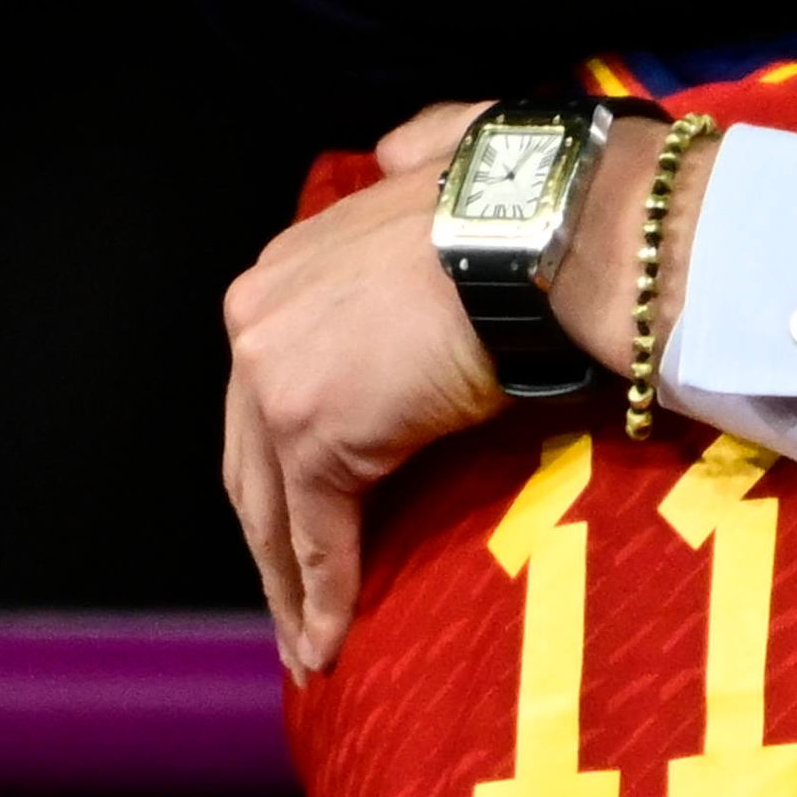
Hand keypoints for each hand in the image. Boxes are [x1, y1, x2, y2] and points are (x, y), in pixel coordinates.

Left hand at [221, 100, 501, 677]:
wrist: (544, 230)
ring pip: (272, 507)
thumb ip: (413, 158)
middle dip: (270, 534)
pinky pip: (319, 537)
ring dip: (287, 583)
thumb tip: (405, 154)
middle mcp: (257, 322)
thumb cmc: (521, 199)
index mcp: (283, 268)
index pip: (267, 385)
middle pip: (252, 455)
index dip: (282, 453)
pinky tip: (329, 643)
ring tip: (308, 642)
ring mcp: (276, 382)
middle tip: (290, 598)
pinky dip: (323, 597)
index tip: (302, 503)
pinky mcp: (317, 438)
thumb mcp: (447, 153)